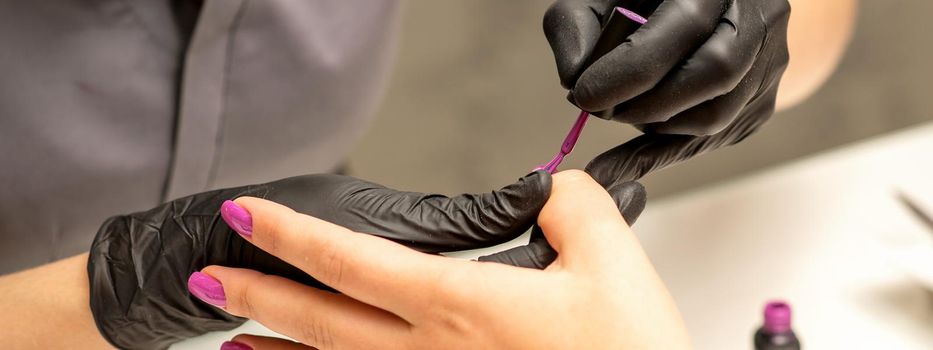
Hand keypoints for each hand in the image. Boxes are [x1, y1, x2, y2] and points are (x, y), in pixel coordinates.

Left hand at [192, 170, 690, 349]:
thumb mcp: (613, 256)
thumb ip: (568, 205)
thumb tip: (546, 190)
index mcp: (462, 306)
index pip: (351, 263)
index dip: (289, 236)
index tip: (243, 216)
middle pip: (322, 325)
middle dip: (256, 298)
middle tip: (205, 280)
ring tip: (233, 347)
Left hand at [544, 0, 789, 185]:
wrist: (700, 8)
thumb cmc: (639, 1)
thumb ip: (573, 26)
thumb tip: (573, 78)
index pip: (684, 27)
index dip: (630, 70)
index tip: (584, 95)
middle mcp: (757, 14)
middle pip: (716, 72)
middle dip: (648, 103)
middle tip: (603, 110)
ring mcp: (770, 58)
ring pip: (719, 113)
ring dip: (659, 125)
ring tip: (622, 112)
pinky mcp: (765, 97)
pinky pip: (717, 135)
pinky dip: (667, 145)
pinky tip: (627, 155)